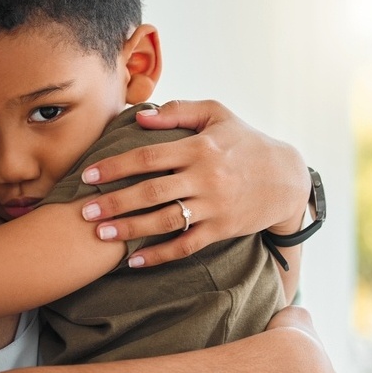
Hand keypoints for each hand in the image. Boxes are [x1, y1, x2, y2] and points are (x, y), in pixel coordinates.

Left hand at [79, 100, 310, 266]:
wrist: (287, 177)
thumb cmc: (245, 141)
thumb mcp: (217, 115)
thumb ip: (178, 111)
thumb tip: (141, 116)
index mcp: (199, 148)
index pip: (148, 157)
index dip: (116, 167)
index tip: (89, 176)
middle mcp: (206, 178)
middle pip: (151, 192)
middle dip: (115, 203)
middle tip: (84, 211)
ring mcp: (214, 207)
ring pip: (165, 222)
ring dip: (130, 230)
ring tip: (101, 235)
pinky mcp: (222, 230)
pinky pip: (186, 246)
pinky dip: (160, 255)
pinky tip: (135, 261)